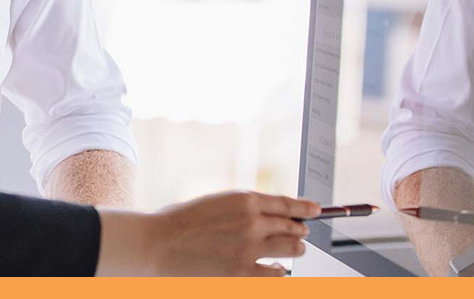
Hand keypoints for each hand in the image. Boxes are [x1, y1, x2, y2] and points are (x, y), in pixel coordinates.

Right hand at [96, 190, 319, 275]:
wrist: (157, 243)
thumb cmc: (179, 222)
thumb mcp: (215, 203)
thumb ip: (243, 208)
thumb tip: (271, 216)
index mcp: (243, 199)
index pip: (287, 203)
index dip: (306, 207)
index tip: (317, 210)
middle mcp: (252, 221)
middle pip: (294, 227)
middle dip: (298, 231)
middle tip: (299, 235)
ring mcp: (250, 248)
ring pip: (292, 250)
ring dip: (294, 250)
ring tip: (291, 252)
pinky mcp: (244, 273)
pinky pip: (277, 274)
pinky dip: (278, 271)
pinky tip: (272, 268)